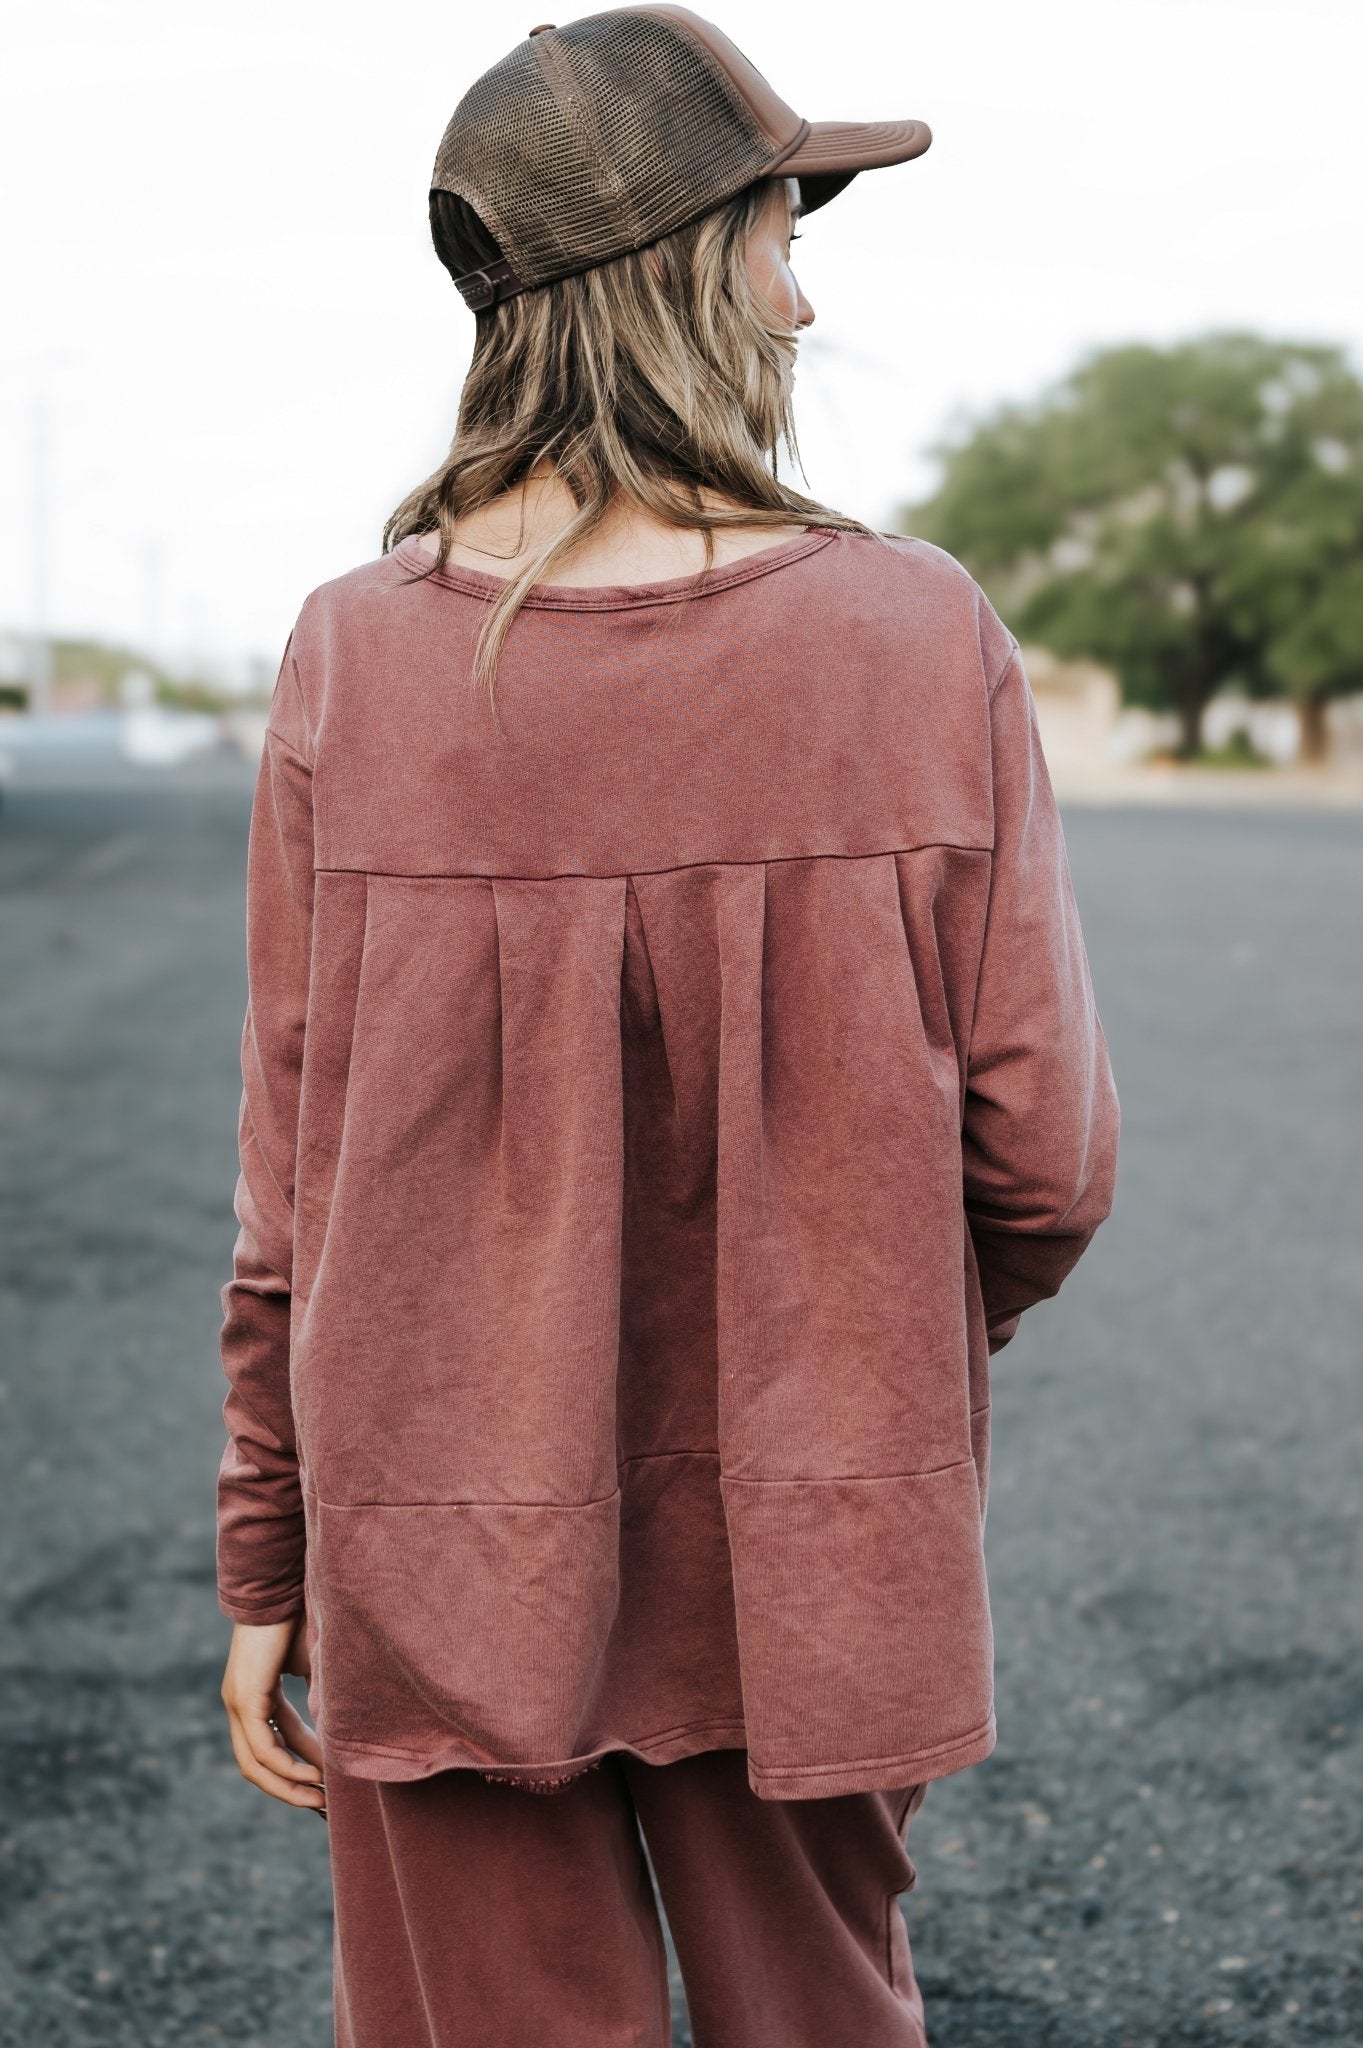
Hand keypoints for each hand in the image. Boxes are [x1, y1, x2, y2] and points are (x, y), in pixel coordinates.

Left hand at [221, 1612, 326, 1815]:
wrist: (284, 1585)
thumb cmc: (301, 1618)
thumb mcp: (313, 1668)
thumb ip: (318, 1698)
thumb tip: (340, 1727)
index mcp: (257, 1699)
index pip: (273, 1749)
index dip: (298, 1773)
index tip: (325, 1791)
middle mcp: (241, 1706)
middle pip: (258, 1767)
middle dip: (290, 1791)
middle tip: (320, 1808)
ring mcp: (238, 1702)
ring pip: (255, 1764)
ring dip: (287, 1786)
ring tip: (318, 1799)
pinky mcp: (244, 1697)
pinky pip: (262, 1746)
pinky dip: (285, 1766)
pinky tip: (313, 1775)